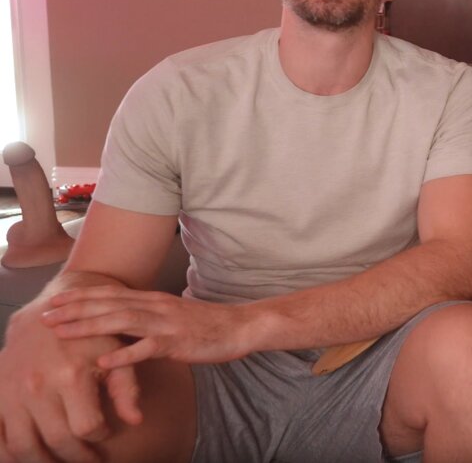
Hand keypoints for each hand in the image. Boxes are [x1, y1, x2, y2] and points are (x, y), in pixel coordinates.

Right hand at [0, 308, 140, 462]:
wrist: (46, 316)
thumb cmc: (88, 336)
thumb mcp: (115, 354)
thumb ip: (126, 389)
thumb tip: (135, 421)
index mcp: (71, 376)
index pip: (88, 427)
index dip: (101, 436)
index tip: (105, 433)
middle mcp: (38, 386)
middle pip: (58, 441)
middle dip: (77, 456)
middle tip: (88, 458)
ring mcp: (12, 393)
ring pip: (23, 446)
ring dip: (43, 461)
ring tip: (60, 461)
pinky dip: (9, 453)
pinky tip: (27, 456)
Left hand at [41, 286, 253, 368]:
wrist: (241, 326)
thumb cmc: (208, 324)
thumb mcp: (173, 315)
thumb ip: (148, 316)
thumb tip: (125, 321)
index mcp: (153, 299)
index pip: (110, 293)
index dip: (81, 295)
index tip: (55, 299)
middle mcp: (156, 306)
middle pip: (108, 304)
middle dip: (74, 309)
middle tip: (46, 314)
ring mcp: (166, 324)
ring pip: (120, 321)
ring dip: (88, 327)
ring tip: (62, 333)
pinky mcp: (177, 343)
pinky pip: (146, 349)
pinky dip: (122, 355)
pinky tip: (102, 361)